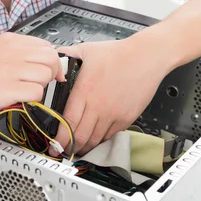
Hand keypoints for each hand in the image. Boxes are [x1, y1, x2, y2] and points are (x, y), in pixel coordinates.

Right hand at [0, 32, 63, 116]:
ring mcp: (9, 70)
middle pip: (51, 58)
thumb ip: (17, 51)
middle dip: (50, 72)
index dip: (50, 60)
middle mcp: (12, 52)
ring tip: (26, 89)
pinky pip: (37, 92)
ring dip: (41, 85)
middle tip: (39, 81)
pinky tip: (19, 97)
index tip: (46, 71)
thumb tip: (41, 59)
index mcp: (10, 40)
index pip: (46, 45)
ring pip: (46, 74)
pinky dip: (33, 98)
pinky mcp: (6, 89)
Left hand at [52, 36, 168, 155]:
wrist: (146, 57)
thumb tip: (54, 58)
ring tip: (77, 148)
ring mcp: (113, 114)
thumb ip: (67, 56)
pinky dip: (100, 140)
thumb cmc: (117, 53)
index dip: (59, 137)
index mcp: (84, 91)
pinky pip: (110, 135)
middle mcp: (98, 106)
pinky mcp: (126, 118)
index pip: (67, 121)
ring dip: (84, 147)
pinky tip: (94, 138)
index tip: (53, 143)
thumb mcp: (86, 50)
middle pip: (80, 136)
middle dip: (69, 147)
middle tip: (62, 150)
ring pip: (95, 139)